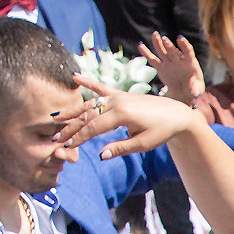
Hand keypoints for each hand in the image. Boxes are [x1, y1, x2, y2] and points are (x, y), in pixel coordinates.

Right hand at [52, 78, 201, 158]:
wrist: (177, 114)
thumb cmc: (162, 131)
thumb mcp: (143, 144)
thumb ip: (121, 148)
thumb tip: (101, 155)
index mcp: (121, 114)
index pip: (93, 127)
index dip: (79, 138)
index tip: (66, 147)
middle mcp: (117, 101)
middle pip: (88, 116)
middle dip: (71, 128)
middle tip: (56, 138)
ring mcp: (119, 96)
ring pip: (91, 104)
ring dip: (74, 111)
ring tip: (56, 117)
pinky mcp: (122, 94)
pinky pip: (102, 88)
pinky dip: (88, 83)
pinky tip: (75, 78)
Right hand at [140, 33, 205, 102]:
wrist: (184, 91)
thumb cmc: (193, 89)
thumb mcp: (196, 91)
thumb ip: (194, 88)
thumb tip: (192, 82)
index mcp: (190, 63)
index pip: (188, 51)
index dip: (184, 45)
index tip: (180, 38)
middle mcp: (179, 60)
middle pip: (173, 51)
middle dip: (169, 45)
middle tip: (164, 39)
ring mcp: (169, 63)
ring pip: (163, 51)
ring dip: (158, 43)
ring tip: (155, 35)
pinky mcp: (161, 67)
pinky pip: (153, 60)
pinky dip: (146, 53)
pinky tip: (140, 45)